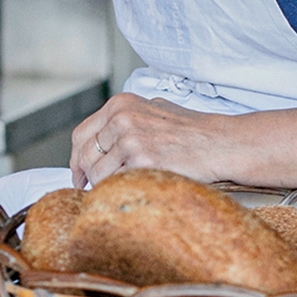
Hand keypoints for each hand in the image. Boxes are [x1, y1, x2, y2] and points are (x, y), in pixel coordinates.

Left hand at [70, 91, 233, 188]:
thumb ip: (125, 120)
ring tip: (122, 188)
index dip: (76, 159)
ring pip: (98, 174)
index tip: (78, 173)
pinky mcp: (142, 161)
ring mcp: (131, 140)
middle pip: (86, 156)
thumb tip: (102, 142)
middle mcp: (121, 119)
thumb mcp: (153, 111)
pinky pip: (116, 184)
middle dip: (86, 176)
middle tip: (92, 188)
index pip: (81, 135)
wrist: (220, 143)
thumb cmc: (191, 131)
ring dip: (105, 186)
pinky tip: (134, 189)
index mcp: (120, 105)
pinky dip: (120, 191)